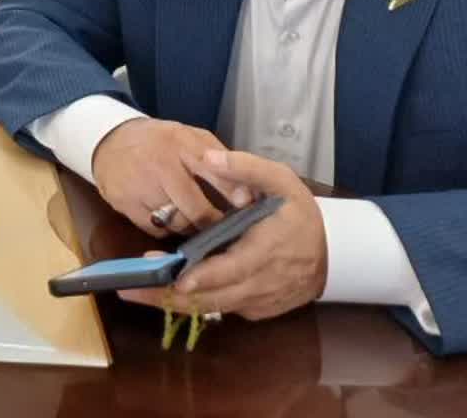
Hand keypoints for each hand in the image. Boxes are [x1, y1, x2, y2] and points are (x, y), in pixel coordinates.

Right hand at [92, 117, 234, 237]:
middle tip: (220, 225)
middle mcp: (160, 165)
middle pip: (196, 209)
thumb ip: (218, 158)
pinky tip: (167, 216)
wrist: (110, 141)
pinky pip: (157, 230)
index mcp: (180, 143)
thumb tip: (248, 192)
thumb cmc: (160, 142)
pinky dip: (166, 228)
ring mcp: (140, 186)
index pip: (213, 171)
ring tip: (192, 218)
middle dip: (212, 221)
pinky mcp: (126, 204)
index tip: (245, 206)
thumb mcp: (189, 137)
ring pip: (178, 223)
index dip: (231, 192)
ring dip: (189, 225)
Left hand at [120, 147, 326, 320]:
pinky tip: (163, 293)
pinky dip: (195, 304)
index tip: (175, 278)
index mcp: (267, 250)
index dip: (203, 277)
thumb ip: (246, 167)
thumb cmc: (301, 212)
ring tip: (135, 291)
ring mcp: (260, 300)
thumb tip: (211, 157)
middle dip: (169, 295)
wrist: (336, 252)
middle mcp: (262, 282)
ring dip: (174, 304)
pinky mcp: (257, 309)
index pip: (232, 269)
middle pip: (213, 297)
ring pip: (213, 308)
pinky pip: (223, 309)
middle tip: (130, 288)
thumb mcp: (281, 180)